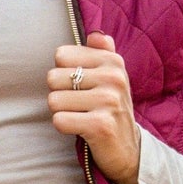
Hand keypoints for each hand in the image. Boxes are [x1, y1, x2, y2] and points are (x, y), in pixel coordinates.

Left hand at [47, 34, 140, 183]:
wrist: (129, 150)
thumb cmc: (111, 109)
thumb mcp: (112, 77)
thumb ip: (102, 51)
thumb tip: (94, 34)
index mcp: (112, 61)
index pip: (61, 55)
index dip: (63, 74)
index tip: (81, 87)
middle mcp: (113, 77)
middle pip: (53, 78)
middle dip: (60, 95)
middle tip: (80, 106)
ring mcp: (108, 100)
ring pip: (53, 100)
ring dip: (61, 113)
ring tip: (81, 117)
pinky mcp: (101, 125)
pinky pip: (59, 120)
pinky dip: (65, 127)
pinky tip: (81, 129)